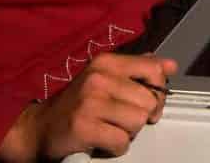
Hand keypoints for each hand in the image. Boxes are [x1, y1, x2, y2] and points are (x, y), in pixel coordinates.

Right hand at [0, 53, 176, 160]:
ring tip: (112, 129)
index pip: (153, 70)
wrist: (38, 128)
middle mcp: (98, 78)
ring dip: (129, 132)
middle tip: (124, 121)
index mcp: (106, 62)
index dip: (158, 91)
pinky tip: (104, 142)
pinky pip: (122, 141)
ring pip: (138, 121)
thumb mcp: (106, 78)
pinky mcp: (83, 128)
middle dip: (142, 116)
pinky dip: (117, 147)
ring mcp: (89, 103)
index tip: (149, 103)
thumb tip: (171, 65)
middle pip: (148, 100)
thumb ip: (138, 70)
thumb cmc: (77, 104)